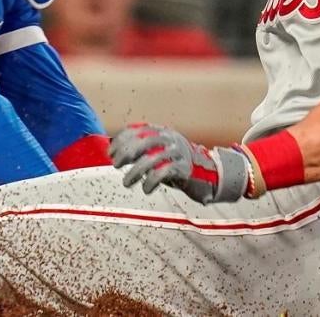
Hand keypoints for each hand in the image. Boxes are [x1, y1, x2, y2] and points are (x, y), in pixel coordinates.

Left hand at [109, 123, 249, 203]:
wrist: (209, 174)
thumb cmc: (177, 165)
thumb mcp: (158, 153)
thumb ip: (140, 152)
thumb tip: (114, 153)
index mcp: (162, 132)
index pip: (138, 130)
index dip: (122, 140)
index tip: (111, 152)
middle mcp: (170, 139)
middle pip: (143, 141)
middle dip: (126, 153)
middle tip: (116, 165)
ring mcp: (178, 152)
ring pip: (151, 159)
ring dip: (135, 172)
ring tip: (127, 182)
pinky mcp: (184, 168)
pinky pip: (164, 172)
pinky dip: (151, 181)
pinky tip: (146, 189)